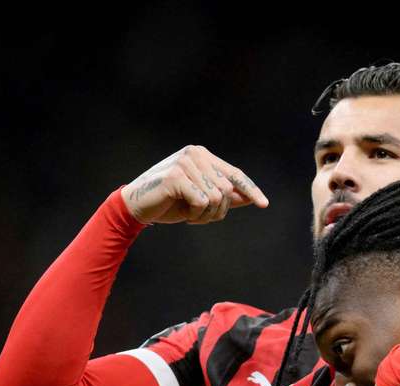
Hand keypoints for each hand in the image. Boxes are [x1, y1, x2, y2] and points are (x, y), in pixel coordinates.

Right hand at [122, 145, 268, 224]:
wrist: (136, 206)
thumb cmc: (169, 203)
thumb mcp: (200, 200)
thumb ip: (223, 196)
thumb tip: (248, 198)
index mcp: (203, 155)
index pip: (234, 174)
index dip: (250, 189)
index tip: (264, 204)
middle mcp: (195, 154)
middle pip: (227, 190)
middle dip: (218, 211)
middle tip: (200, 218)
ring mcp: (185, 163)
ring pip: (217, 197)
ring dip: (206, 214)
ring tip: (190, 215)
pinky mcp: (176, 176)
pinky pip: (202, 201)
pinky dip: (195, 214)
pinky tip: (183, 214)